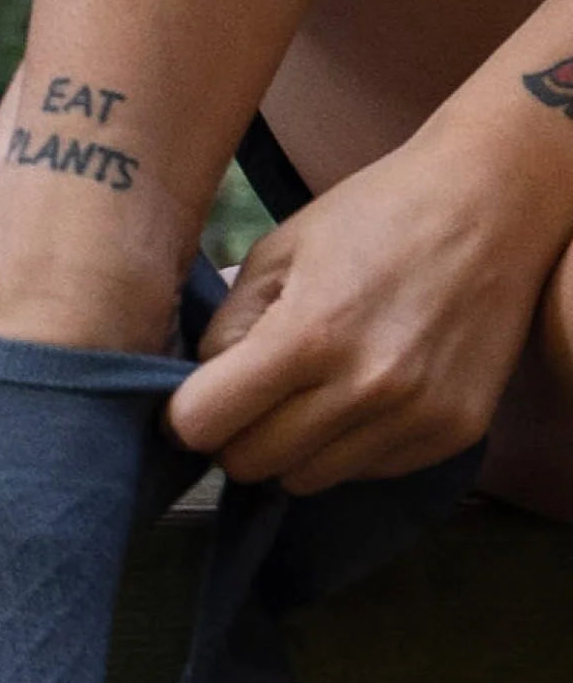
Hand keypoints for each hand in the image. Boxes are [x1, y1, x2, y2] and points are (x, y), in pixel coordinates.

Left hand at [166, 135, 557, 494]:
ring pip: (303, 480)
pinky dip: (346, 447)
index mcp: (308, 334)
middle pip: (249, 463)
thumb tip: (194, 392)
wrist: (495, 202)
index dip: (185, 416)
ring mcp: (412, 416)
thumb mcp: (278, 252)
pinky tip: (363, 395)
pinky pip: (361, 472)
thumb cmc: (374, 215)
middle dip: (235, 436)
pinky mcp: (448, 434)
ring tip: (312, 394)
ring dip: (291, 448)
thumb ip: (225, 328)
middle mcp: (364, 387)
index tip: (194, 403)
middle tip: (253, 399)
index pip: (204, 423)